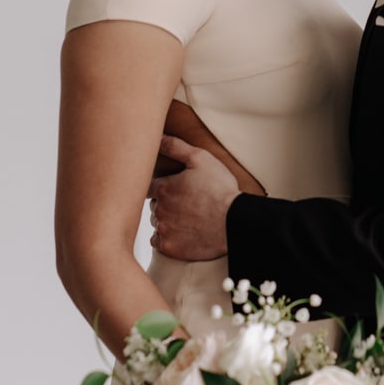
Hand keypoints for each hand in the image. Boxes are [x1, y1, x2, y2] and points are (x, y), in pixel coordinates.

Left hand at [147, 136, 238, 260]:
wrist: (235, 222)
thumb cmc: (220, 189)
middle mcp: (158, 209)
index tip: (172, 189)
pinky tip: (180, 233)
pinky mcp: (170, 247)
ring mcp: (163, 229)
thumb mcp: (201, 159)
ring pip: (156, 223)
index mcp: (163, 188)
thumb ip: (176, 147)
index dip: (161, 186)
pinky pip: (158, 242)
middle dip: (164, 203)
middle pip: (153, 205)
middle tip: (183, 204)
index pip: (148, 186)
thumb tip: (157, 137)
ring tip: (185, 219)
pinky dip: (166, 238)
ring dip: (165, 220)